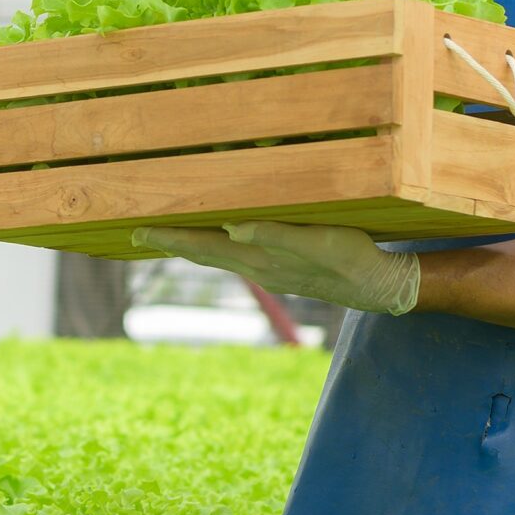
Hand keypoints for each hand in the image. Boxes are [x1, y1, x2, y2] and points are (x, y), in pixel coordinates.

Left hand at [129, 220, 421, 315]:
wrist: (378, 287)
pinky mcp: (281, 271)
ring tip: (167, 237)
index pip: (202, 246)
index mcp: (258, 259)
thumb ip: (274, 234)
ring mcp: (268, 272)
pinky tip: (217, 241)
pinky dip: (215, 249)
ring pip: (218, 257)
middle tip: (136, 234)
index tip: (136, 232)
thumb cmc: (350, 257)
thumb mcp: (316, 240)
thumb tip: (231, 227)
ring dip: (190, 247)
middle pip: (202, 253)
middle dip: (170, 243)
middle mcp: (256, 269)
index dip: (169, 238)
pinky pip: (235, 258)